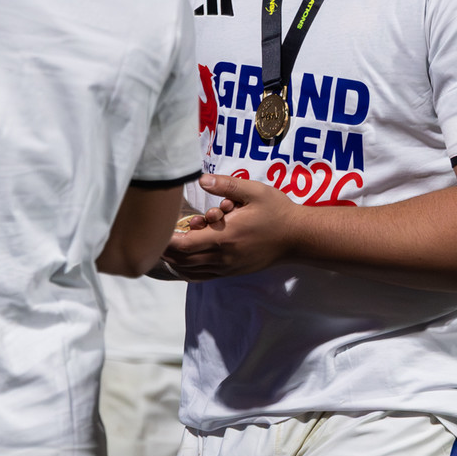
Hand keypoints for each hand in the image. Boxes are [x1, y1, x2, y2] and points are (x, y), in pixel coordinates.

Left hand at [163, 173, 299, 280]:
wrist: (298, 237)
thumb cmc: (277, 212)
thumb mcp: (255, 191)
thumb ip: (226, 185)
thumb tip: (201, 179)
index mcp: (225, 237)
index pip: (182, 245)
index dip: (165, 239)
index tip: (158, 227)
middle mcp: (223, 257)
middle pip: (181, 260)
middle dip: (167, 248)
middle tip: (161, 231)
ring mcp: (227, 268)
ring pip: (189, 270)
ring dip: (176, 258)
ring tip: (171, 243)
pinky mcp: (232, 272)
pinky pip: (202, 276)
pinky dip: (188, 269)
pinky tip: (184, 260)